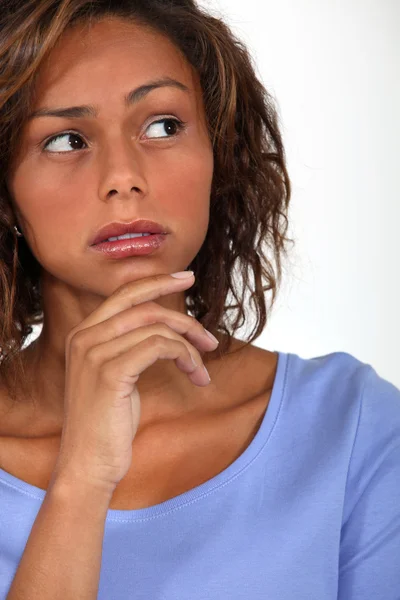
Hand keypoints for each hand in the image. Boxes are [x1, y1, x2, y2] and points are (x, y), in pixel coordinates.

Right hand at [51, 272, 217, 494]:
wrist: (88, 464)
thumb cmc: (108, 422)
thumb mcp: (117, 375)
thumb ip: (131, 346)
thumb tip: (167, 328)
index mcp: (83, 334)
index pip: (125, 294)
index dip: (157, 281)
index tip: (186, 276)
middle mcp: (84, 337)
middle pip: (144, 305)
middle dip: (183, 316)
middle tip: (209, 338)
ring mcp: (94, 353)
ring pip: (157, 327)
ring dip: (189, 347)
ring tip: (201, 371)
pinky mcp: (109, 371)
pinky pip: (159, 346)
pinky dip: (185, 357)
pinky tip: (195, 376)